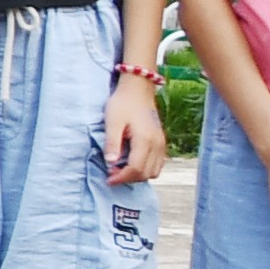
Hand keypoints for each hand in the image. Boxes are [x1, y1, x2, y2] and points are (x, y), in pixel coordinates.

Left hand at [100, 72, 165, 187]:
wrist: (138, 89)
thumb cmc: (122, 103)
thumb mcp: (112, 122)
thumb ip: (112, 142)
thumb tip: (110, 163)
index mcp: (145, 140)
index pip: (136, 168)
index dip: (121, 177)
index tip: (108, 179)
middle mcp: (157, 144)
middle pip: (146, 173)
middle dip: (129, 178)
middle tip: (111, 174)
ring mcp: (161, 144)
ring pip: (154, 171)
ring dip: (138, 176)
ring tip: (120, 170)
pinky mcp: (161, 142)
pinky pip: (157, 164)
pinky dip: (145, 169)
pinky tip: (131, 164)